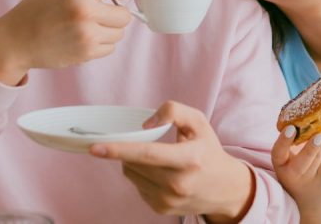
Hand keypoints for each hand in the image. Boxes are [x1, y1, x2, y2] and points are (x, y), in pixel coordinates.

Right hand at [0, 0, 133, 83]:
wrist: (16, 40)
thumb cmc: (40, 8)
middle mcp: (84, 9)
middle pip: (126, 14)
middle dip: (114, 14)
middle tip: (95, 14)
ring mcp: (86, 33)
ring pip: (120, 33)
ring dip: (108, 31)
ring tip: (85, 27)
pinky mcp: (86, 53)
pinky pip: (110, 48)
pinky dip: (99, 45)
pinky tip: (81, 39)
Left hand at [89, 101, 253, 221]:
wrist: (224, 188)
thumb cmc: (208, 151)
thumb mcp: (198, 123)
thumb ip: (174, 111)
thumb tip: (145, 124)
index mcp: (190, 159)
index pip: (148, 154)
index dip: (120, 150)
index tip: (96, 147)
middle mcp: (179, 184)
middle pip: (135, 164)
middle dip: (128, 150)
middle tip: (140, 141)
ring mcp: (169, 200)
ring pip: (132, 175)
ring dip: (132, 162)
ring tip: (152, 157)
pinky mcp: (161, 209)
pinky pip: (137, 187)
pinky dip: (140, 175)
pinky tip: (157, 171)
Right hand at [271, 124, 320, 212]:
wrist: (306, 197)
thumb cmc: (291, 170)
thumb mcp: (284, 160)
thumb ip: (287, 143)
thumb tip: (296, 114)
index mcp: (281, 165)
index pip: (278, 154)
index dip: (283, 141)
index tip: (290, 129)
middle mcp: (296, 172)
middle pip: (303, 161)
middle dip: (311, 148)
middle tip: (318, 135)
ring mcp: (313, 174)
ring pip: (319, 158)